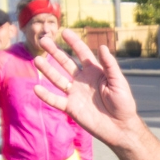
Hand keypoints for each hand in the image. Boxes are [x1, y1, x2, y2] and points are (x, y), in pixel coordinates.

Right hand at [32, 29, 146, 149]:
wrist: (120, 127)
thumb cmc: (123, 104)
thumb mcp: (118, 82)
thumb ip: (110, 65)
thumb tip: (101, 46)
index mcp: (95, 71)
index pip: (82, 53)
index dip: (74, 42)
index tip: (64, 32)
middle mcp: (83, 80)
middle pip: (65, 62)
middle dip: (55, 51)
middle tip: (43, 40)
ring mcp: (75, 93)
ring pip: (58, 79)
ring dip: (47, 70)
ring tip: (37, 59)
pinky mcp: (71, 108)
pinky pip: (56, 100)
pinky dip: (46, 95)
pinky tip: (36, 88)